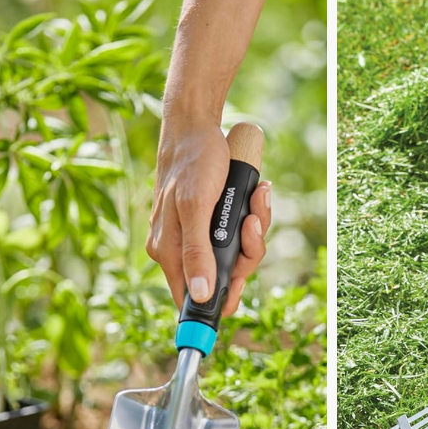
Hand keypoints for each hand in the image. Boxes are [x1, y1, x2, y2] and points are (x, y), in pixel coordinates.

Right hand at [147, 116, 271, 316]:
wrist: (196, 127)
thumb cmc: (192, 163)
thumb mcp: (195, 206)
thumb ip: (196, 252)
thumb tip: (201, 295)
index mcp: (168, 252)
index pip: (194, 298)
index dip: (219, 301)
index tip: (238, 295)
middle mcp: (181, 249)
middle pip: (224, 277)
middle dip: (247, 253)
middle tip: (252, 222)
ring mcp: (199, 235)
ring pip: (238, 254)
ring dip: (255, 228)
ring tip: (258, 198)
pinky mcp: (214, 222)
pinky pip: (241, 232)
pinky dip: (254, 215)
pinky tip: (259, 192)